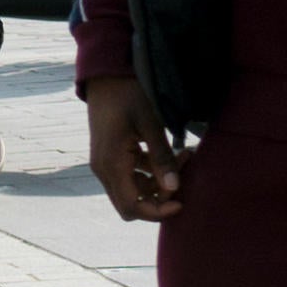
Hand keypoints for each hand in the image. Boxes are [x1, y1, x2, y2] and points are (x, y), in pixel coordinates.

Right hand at [82, 73, 186, 225]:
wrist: (105, 74)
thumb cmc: (127, 94)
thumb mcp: (150, 123)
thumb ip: (162, 158)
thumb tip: (175, 188)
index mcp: (111, 164)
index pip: (132, 207)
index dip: (157, 212)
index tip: (180, 202)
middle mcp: (103, 169)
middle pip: (130, 205)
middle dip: (158, 199)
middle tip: (181, 179)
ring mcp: (104, 163)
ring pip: (133, 190)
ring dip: (157, 183)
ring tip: (183, 157)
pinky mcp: (110, 155)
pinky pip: (130, 175)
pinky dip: (150, 172)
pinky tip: (170, 153)